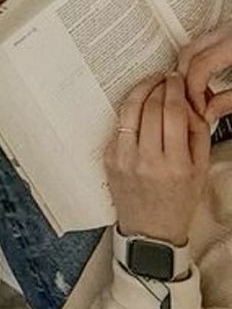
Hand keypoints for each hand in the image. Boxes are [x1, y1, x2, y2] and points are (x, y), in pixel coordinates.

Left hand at [106, 73, 209, 247]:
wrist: (151, 231)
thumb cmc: (178, 201)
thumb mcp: (200, 171)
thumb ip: (198, 134)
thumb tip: (189, 102)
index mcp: (174, 164)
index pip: (172, 113)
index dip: (174, 89)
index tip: (175, 79)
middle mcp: (147, 160)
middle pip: (150, 107)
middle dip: (158, 85)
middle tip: (165, 78)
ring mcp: (124, 158)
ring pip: (130, 110)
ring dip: (141, 90)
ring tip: (150, 82)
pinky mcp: (109, 157)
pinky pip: (120, 124)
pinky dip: (130, 110)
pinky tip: (139, 104)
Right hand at [178, 25, 231, 122]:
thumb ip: (230, 101)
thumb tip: (209, 113)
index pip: (199, 66)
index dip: (195, 92)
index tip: (200, 110)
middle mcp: (227, 31)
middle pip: (189, 53)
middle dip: (186, 82)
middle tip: (192, 104)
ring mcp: (227, 29)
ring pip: (193, 46)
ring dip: (189, 71)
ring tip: (198, 94)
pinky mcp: (229, 32)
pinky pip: (204, 44)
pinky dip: (199, 62)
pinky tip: (207, 79)